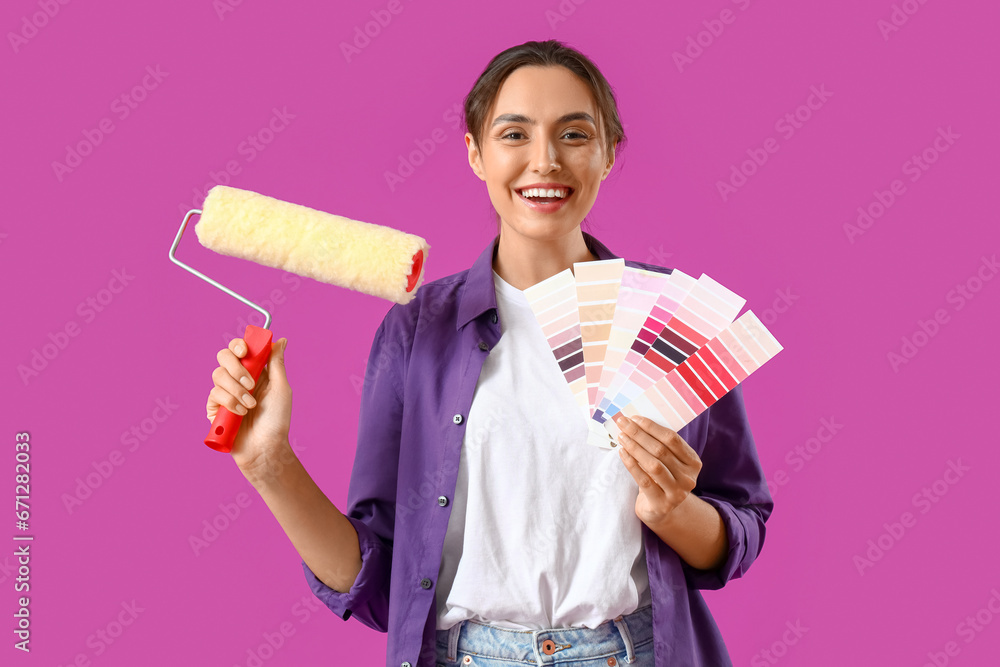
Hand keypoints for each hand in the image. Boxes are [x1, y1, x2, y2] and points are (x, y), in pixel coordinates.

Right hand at [206, 337, 292, 476]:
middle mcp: (238, 379)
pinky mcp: (215, 408)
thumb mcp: (280, 388)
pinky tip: (240, 414)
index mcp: (255, 371)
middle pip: (224, 356)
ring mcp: (225, 393)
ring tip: (250, 406)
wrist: (265, 446)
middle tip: (250, 383)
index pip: (240, 349)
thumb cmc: (277, 420)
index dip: (239, 345)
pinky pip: (214, 394)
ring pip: (218, 375)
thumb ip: (276, 362)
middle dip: (236, 367)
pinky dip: (229, 402)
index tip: (245, 351)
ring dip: (237, 390)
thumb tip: (281, 340)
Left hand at [613, 414, 702, 527]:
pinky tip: (622, 453)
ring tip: (621, 437)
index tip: (634, 418)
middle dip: (639, 434)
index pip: (672, 439)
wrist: (660, 509)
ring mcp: (677, 493)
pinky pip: (644, 480)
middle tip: (623, 423)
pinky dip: (631, 464)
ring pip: (653, 465)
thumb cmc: (661, 478)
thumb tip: (636, 421)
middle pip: (661, 450)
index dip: (652, 427)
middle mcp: (689, 477)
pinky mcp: (662, 504)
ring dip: (635, 448)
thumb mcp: (667, 461)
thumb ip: (659, 444)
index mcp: (693, 462)